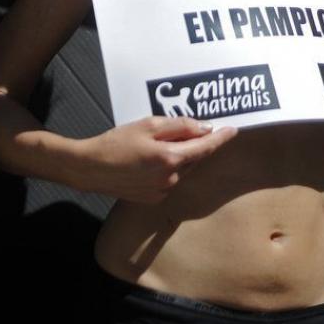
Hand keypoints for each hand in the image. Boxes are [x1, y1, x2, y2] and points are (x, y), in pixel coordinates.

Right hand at [74, 116, 237, 202]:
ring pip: (182, 168)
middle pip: (194, 157)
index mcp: (170, 158)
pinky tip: (149, 160)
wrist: (90, 168)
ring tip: (156, 144)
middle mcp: (171, 178)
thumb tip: (204, 128)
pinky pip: (171, 178)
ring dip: (179, 155)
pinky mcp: (154, 197)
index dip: (220, 138)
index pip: (205, 147)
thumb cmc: (117, 142)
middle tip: (184, 129)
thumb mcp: (148, 125)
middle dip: (194, 143)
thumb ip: (179, 126)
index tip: (233, 130)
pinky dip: (168, 167)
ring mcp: (163, 190)